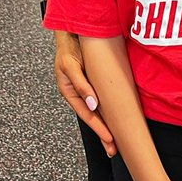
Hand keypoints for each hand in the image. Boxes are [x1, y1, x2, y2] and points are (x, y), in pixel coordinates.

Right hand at [54, 32, 116, 156]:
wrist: (72, 31)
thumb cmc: (67, 48)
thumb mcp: (71, 66)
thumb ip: (81, 84)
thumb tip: (92, 104)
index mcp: (70, 92)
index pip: (87, 115)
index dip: (99, 128)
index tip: (110, 140)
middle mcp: (79, 93)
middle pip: (92, 118)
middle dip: (103, 134)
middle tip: (113, 149)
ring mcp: (86, 88)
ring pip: (97, 111)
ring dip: (106, 124)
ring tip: (114, 140)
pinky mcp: (93, 81)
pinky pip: (101, 100)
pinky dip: (107, 111)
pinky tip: (114, 117)